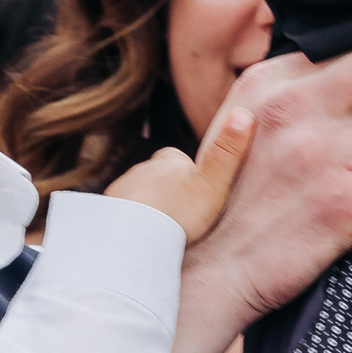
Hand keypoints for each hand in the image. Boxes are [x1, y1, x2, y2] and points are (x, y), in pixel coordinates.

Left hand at [107, 109, 254, 245]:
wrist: (132, 237)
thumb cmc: (177, 212)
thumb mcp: (212, 183)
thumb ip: (226, 152)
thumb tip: (244, 113)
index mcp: (169, 160)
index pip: (178, 158)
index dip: (189, 173)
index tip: (198, 191)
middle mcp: (142, 170)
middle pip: (157, 178)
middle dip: (167, 191)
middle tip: (180, 215)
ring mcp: (122, 191)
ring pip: (139, 197)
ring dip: (148, 209)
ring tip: (160, 231)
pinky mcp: (108, 214)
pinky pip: (122, 217)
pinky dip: (131, 224)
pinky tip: (140, 239)